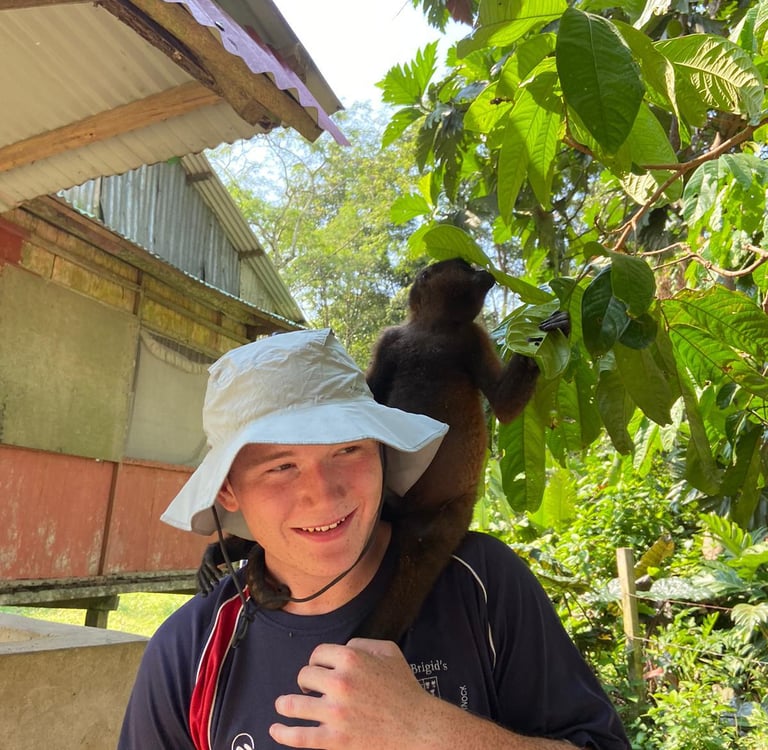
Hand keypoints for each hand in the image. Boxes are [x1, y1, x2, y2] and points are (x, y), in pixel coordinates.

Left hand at [270, 638, 432, 748]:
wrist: (418, 728)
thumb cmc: (405, 689)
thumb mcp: (389, 652)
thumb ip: (362, 643)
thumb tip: (342, 647)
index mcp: (351, 658)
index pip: (317, 654)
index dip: (317, 661)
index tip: (319, 670)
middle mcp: (340, 682)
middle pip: (304, 676)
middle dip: (306, 682)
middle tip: (311, 688)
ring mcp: (335, 713)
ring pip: (294, 704)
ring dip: (286, 704)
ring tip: (283, 705)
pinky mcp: (335, 740)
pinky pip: (300, 737)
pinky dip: (283, 732)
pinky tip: (276, 728)